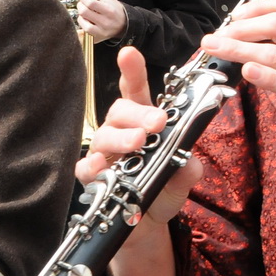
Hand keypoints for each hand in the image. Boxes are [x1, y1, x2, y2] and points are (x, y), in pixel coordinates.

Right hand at [75, 47, 200, 227]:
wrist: (148, 222)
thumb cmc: (163, 188)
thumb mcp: (183, 178)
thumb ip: (188, 168)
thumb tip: (189, 163)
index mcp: (144, 121)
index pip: (137, 91)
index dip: (132, 71)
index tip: (128, 53)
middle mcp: (121, 131)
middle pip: (121, 110)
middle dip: (139, 113)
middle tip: (158, 121)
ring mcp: (104, 152)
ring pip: (105, 135)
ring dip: (123, 137)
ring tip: (139, 142)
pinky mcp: (92, 177)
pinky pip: (85, 167)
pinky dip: (93, 166)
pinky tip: (101, 166)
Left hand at [76, 0, 128, 41]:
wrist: (124, 25)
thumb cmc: (115, 10)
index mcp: (109, 11)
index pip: (91, 3)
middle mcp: (105, 22)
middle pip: (84, 12)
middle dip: (80, 5)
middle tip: (82, 3)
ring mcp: (100, 32)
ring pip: (82, 23)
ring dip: (81, 16)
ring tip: (85, 14)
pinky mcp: (96, 38)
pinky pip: (83, 33)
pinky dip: (81, 26)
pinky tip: (85, 22)